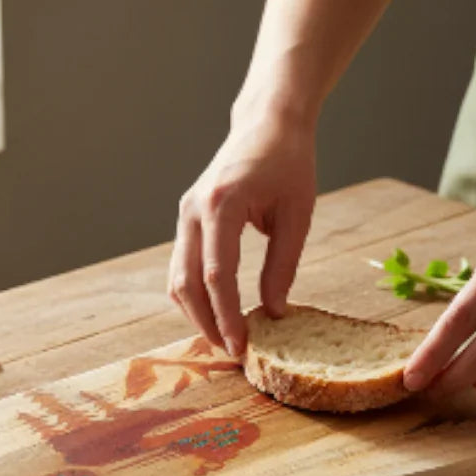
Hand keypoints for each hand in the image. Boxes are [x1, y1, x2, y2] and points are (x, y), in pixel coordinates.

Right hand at [168, 114, 316, 356]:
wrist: (267, 123)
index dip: (227, 316)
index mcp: (222, 204)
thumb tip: (273, 312)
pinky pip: (182, 266)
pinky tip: (216, 315)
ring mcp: (185, 214)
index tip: (242, 346)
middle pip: (187, 283)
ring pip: (177, 279)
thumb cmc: (289, 162)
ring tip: (225, 340)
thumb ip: (282, 264)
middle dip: (207, 323)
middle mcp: (194, 210)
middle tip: (233, 353)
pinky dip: (194, 296)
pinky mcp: (188, 219)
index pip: (217, 274)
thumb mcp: (297, 214)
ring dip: (197, 314)